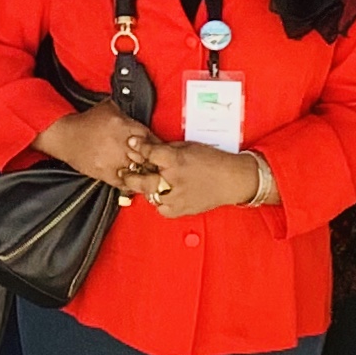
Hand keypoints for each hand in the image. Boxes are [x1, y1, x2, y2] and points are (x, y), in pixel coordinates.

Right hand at [35, 107, 163, 197]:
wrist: (65, 136)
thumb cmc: (87, 122)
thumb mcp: (110, 108)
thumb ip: (127, 113)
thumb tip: (141, 109)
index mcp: (125, 126)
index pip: (151, 139)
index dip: (157, 145)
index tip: (161, 150)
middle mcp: (121, 144)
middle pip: (148, 157)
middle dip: (154, 160)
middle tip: (159, 165)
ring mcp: (114, 160)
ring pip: (138, 171)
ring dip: (144, 173)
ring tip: (149, 174)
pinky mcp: (105, 173)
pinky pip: (125, 182)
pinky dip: (131, 183)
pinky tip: (134, 181)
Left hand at [139, 139, 260, 219]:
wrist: (232, 180)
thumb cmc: (213, 161)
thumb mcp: (189, 147)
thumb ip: (167, 149)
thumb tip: (148, 149)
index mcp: (176, 160)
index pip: (149, 153)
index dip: (138, 148)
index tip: (131, 144)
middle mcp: (173, 180)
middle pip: (141, 180)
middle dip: (130, 175)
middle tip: (124, 172)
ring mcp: (176, 197)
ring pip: (149, 195)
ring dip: (148, 188)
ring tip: (152, 182)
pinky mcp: (180, 210)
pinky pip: (161, 208)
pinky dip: (160, 201)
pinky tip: (165, 193)